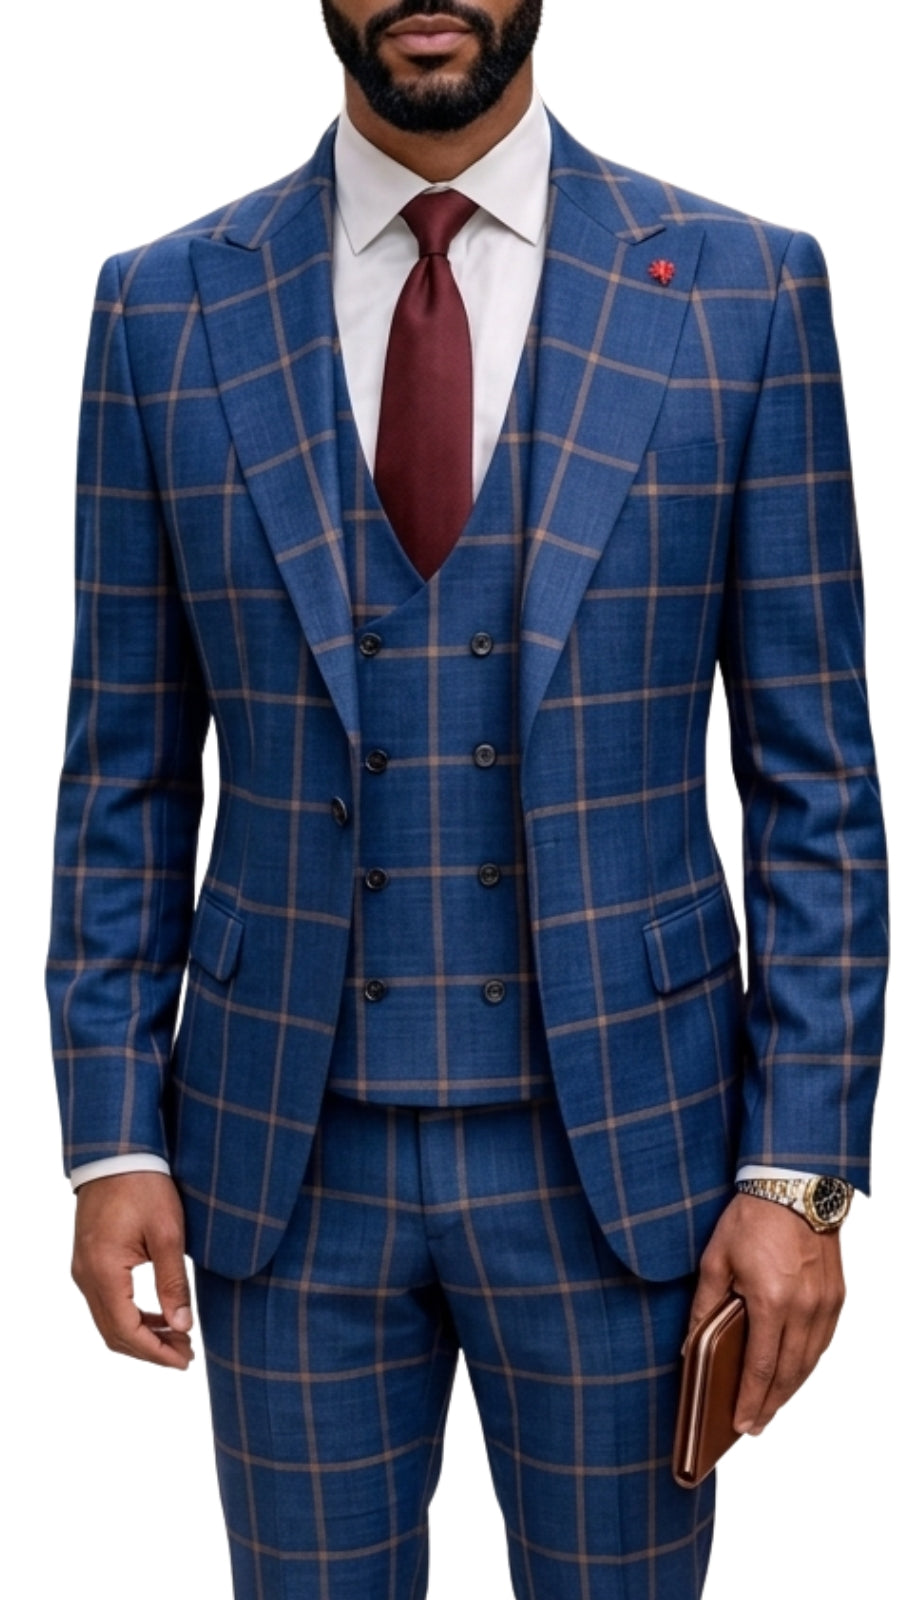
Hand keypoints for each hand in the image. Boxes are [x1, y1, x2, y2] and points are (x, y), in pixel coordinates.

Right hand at [71, 1171, 194, 1368]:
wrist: (117, 1151)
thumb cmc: (145, 1185)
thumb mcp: (168, 1233)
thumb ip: (173, 1283)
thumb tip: (182, 1325)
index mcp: (104, 1272)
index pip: (126, 1332)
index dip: (156, 1353)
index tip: (185, 1360)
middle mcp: (86, 1276)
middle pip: (114, 1333)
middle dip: (150, 1349)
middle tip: (187, 1353)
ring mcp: (84, 1269)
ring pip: (109, 1321)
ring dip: (141, 1335)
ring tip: (178, 1337)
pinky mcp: (89, 1260)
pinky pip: (106, 1302)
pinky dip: (131, 1316)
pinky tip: (159, 1316)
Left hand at [687, 1193, 844, 1434]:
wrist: (793, 1185)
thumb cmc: (751, 1218)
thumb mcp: (715, 1260)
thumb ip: (704, 1306)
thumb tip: (690, 1344)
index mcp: (771, 1301)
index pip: (761, 1366)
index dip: (750, 1400)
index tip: (741, 1423)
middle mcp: (804, 1308)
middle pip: (789, 1373)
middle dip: (771, 1404)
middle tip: (755, 1426)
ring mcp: (825, 1303)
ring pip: (810, 1361)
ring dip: (791, 1388)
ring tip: (771, 1406)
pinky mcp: (836, 1295)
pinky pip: (823, 1341)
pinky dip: (808, 1363)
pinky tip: (794, 1372)